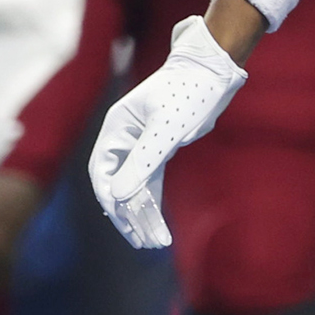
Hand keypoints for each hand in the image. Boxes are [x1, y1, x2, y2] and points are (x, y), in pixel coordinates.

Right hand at [87, 16, 246, 248]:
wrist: (212, 72)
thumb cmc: (188, 91)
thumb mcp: (166, 128)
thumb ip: (142, 162)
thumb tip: (120, 196)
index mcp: (116, 128)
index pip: (103, 171)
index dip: (111, 197)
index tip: (123, 219)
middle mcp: (124, 138)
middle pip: (118, 183)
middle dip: (128, 214)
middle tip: (142, 241)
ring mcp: (141, 145)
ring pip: (136, 186)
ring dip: (142, 214)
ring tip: (152, 242)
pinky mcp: (159, 150)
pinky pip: (151, 182)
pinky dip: (154, 202)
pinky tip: (156, 225)